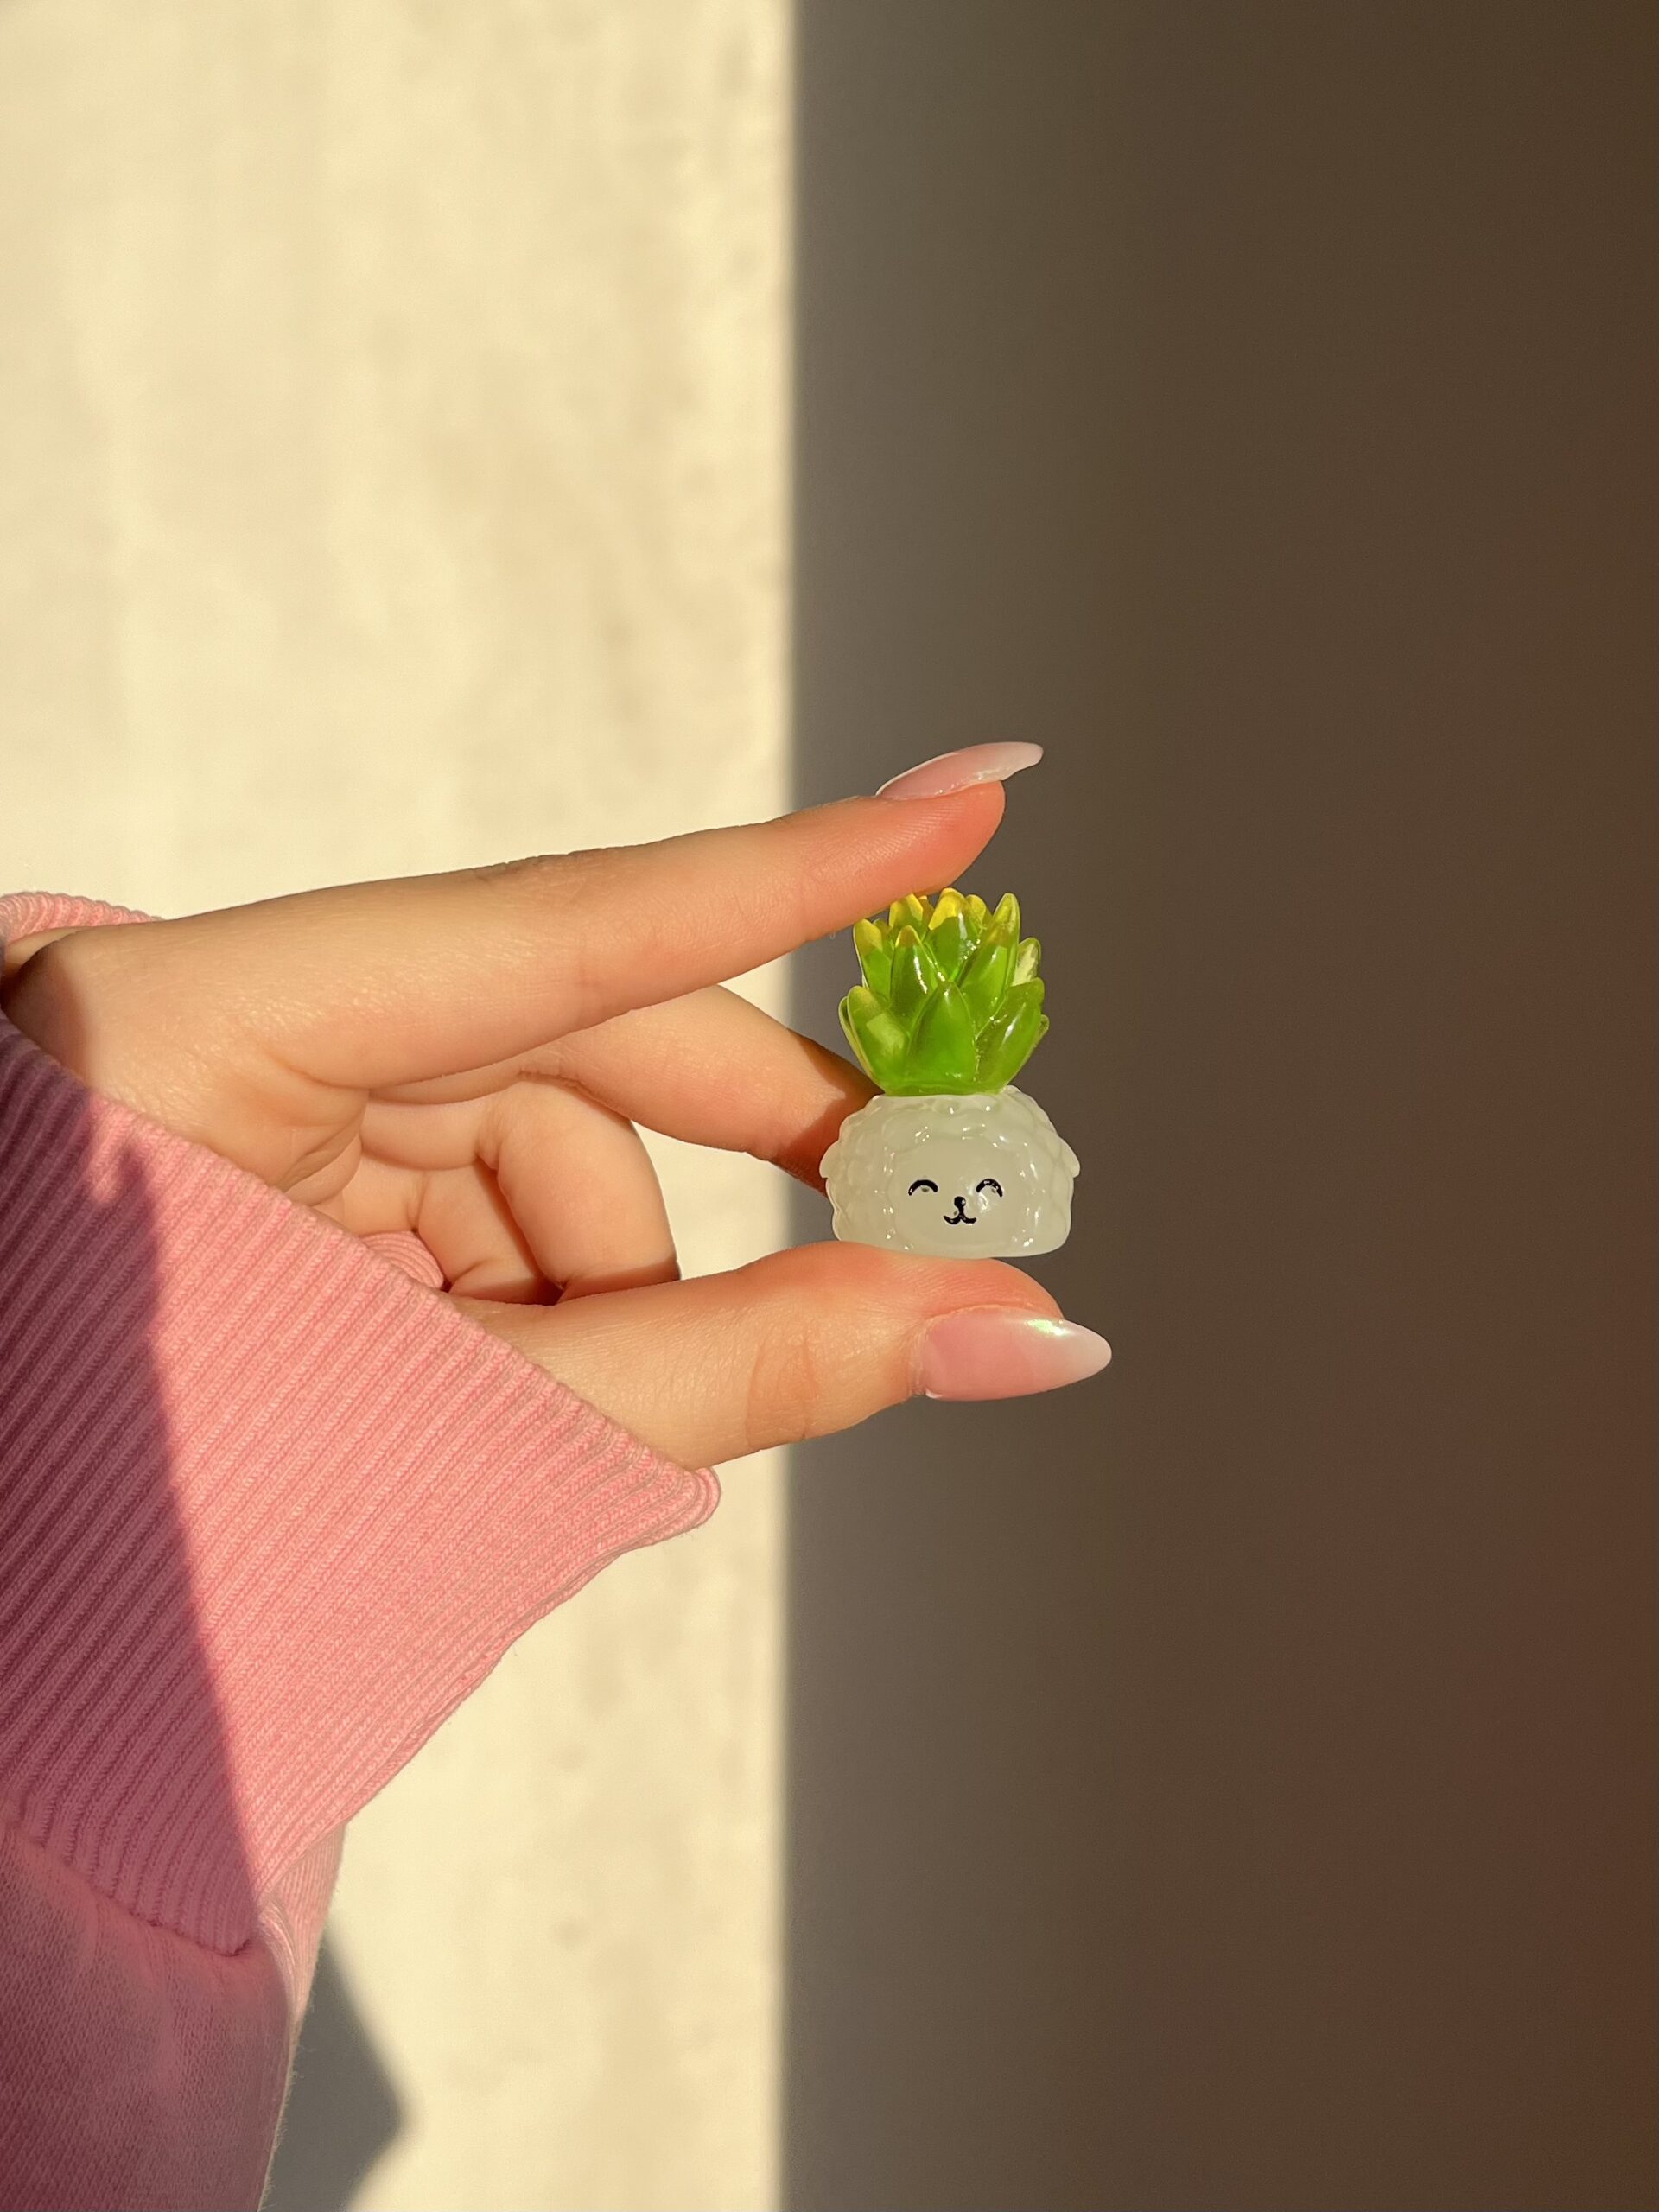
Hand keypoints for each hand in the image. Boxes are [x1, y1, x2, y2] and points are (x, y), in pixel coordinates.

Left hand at [1, 746, 1107, 1466]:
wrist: (19, 1633)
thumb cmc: (166, 1528)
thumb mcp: (474, 1422)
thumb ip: (749, 1370)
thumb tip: (1017, 1328)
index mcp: (190, 1032)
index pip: (558, 925)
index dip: (786, 878)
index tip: (968, 800)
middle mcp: (219, 1022)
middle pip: (565, 1027)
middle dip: (738, 1140)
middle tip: (913, 1200)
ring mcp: (239, 1085)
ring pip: (526, 1123)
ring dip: (610, 1264)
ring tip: (590, 1406)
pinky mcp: (265, 1155)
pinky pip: (467, 1181)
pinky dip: (536, 1285)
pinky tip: (512, 1384)